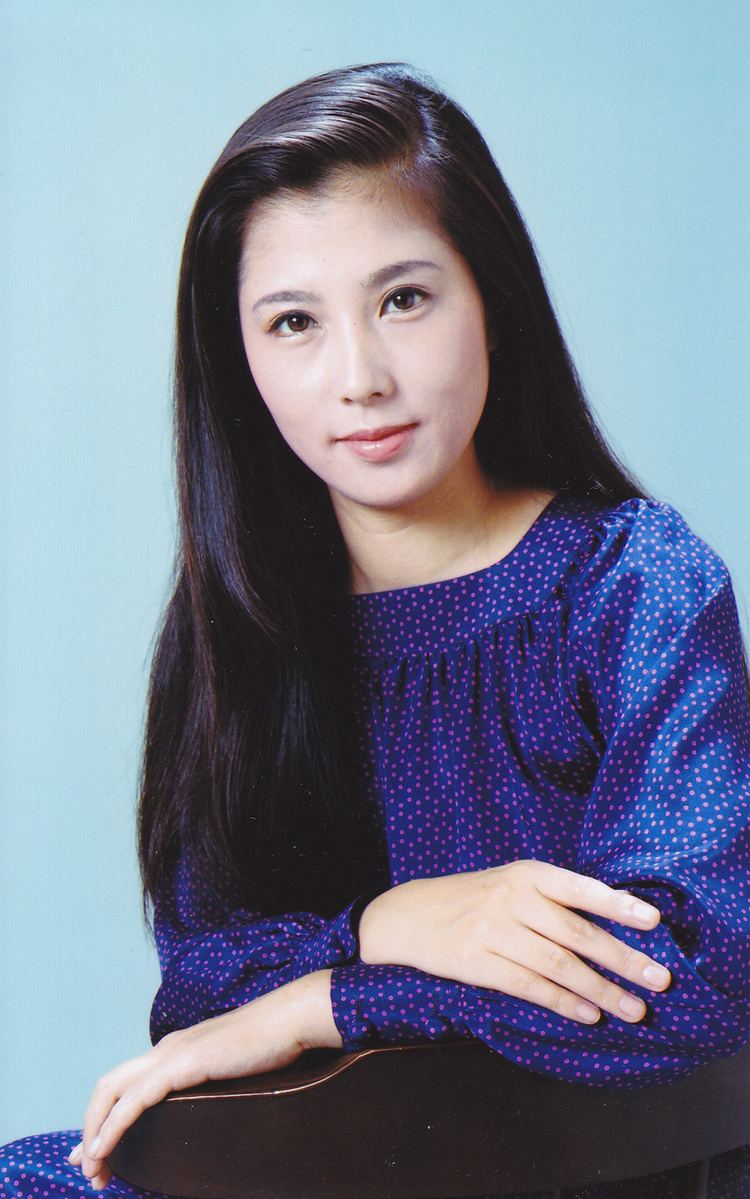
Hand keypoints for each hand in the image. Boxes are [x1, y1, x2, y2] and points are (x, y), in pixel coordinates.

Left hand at [67, 968, 340, 1190]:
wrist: (288, 1020)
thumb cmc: (270, 1044)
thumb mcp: (230, 1069)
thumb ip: (211, 1082)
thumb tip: (206, 1107)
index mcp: (176, 1049)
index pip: (128, 1081)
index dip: (105, 1115)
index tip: (96, 1150)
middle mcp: (165, 1049)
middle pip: (108, 1085)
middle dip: (90, 1126)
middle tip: (87, 1167)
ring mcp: (170, 1054)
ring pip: (111, 1091)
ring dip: (94, 1131)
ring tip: (92, 1167)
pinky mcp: (180, 1064)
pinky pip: (134, 1100)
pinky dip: (112, 1126)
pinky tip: (104, 1149)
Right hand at [359, 860, 671, 1025]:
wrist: (409, 915)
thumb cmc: (472, 899)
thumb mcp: (510, 882)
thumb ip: (553, 897)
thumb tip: (613, 922)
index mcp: (526, 873)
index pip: (580, 888)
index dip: (618, 905)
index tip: (653, 921)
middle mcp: (511, 898)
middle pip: (577, 932)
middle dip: (622, 958)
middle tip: (658, 979)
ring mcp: (493, 931)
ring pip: (558, 964)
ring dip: (601, 990)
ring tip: (634, 1009)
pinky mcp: (477, 963)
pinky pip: (529, 986)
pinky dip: (563, 1002)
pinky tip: (589, 1014)